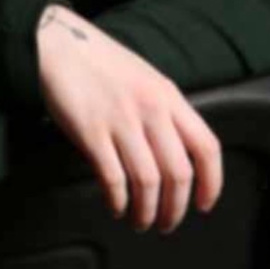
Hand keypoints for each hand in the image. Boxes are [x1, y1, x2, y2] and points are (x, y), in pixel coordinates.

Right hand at [36, 4, 222, 232]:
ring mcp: (120, 120)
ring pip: (148, 182)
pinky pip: (112, 178)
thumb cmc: (100, 63)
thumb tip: (177, 154)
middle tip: (167, 223)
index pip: (206, 147)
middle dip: (175, 209)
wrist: (58, 45)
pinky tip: (116, 206)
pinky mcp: (91, 131)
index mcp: (168, 96)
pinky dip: (118, 200)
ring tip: (141, 221)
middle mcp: (150, 109)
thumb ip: (164, 112)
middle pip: (178, 173)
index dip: (211, 182)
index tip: (204, 204)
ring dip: (147, 211)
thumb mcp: (146, 79)